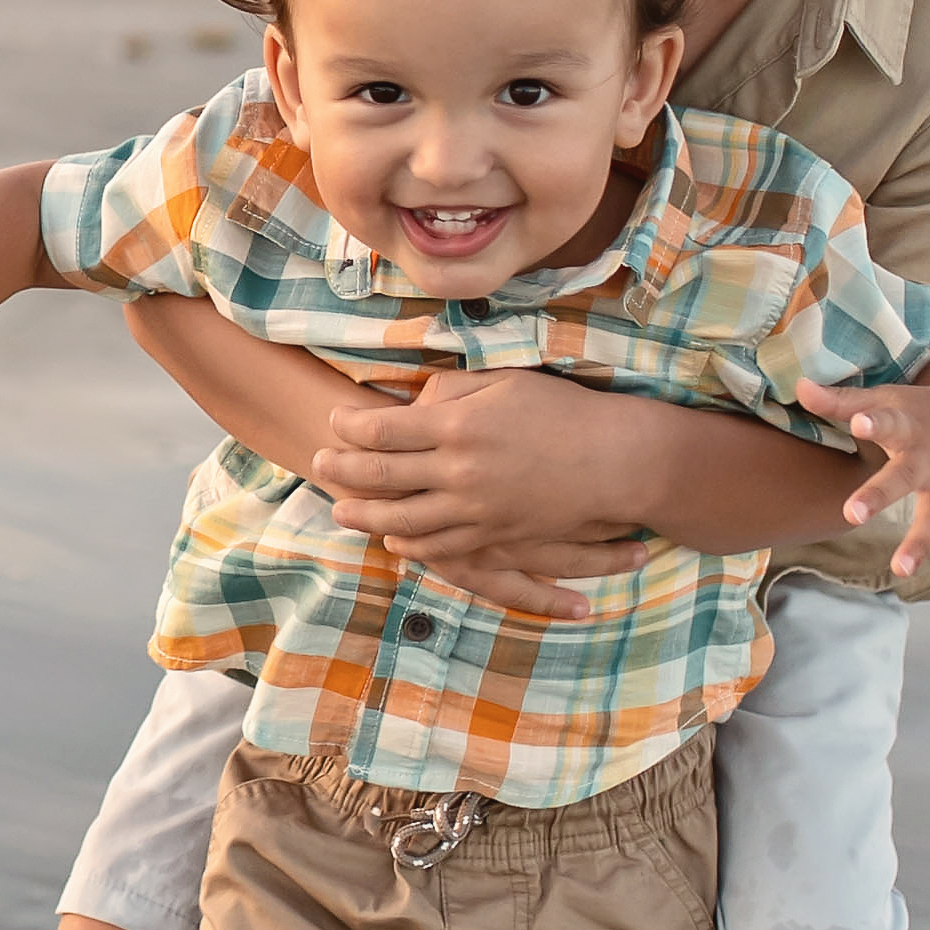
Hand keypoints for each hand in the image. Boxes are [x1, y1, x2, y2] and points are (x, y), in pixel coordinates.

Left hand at [300, 370, 639, 626]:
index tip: (333, 420)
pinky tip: (393, 537)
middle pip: (380, 477)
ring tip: (341, 510)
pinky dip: (410, 543)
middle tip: (317, 463)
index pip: (382, 429)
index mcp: (457, 426)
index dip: (349, 425)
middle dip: (342, 470)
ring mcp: (474, 510)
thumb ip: (451, 393)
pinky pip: (440, 546)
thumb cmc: (561, 411)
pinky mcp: (493, 535)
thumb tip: (412, 404)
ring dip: (365, 516)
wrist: (612, 460)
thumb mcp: (504, 383)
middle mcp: (458, 471)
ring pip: (402, 520)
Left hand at [793, 374, 929, 593]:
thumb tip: (797, 387)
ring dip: (920, 544)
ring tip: (900, 569)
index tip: (858, 422)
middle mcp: (929, 461)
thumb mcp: (889, 401)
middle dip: (879, 495)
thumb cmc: (923, 412)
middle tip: (852, 514)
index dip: (872, 422)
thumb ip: (843, 402)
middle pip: (903, 479)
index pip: (887, 423)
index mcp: (907, 428)